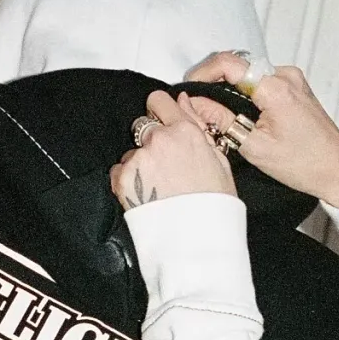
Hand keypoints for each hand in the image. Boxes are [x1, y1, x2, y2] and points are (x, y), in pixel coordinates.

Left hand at [111, 90, 235, 208]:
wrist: (197, 239)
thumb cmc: (214, 204)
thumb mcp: (219, 160)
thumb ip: (198, 127)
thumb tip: (183, 102)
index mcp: (185, 131)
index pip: (159, 100)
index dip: (159, 110)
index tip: (160, 120)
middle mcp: (158, 140)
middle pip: (143, 127)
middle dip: (151, 141)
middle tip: (164, 166)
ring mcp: (138, 160)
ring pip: (132, 152)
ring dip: (140, 165)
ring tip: (157, 188)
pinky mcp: (123, 180)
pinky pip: (119, 172)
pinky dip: (128, 182)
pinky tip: (146, 196)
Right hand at [183, 57, 338, 207]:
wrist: (337, 170)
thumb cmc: (305, 164)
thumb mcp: (253, 147)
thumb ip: (220, 119)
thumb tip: (194, 104)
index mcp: (276, 88)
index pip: (229, 63)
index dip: (202, 72)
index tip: (189, 87)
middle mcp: (286, 76)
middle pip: (238, 65)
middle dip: (213, 82)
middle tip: (198, 104)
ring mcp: (293, 79)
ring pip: (248, 73)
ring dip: (229, 88)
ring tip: (217, 112)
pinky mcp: (295, 86)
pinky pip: (261, 80)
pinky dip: (246, 92)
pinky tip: (239, 113)